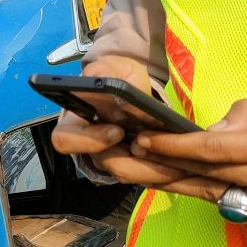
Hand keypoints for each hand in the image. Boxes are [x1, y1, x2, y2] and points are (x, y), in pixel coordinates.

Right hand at [50, 56, 188, 186]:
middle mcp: (90, 146)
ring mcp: (111, 159)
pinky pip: (145, 178)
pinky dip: (164, 173)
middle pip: (104, 164)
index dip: (90, 141)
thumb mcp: (113, 68)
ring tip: (177, 161)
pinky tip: (181, 164)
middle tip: (157, 148)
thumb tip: (100, 79)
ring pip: (129, 175)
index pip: (65, 141)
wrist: (135, 89)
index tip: (118, 131)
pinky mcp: (133, 167)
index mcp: (76, 122)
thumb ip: (106, 70)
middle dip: (135, 161)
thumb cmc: (119, 78)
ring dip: (155, 170)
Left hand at [133, 99, 246, 230]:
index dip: (175, 147)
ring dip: (169, 184)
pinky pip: (236, 204)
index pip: (214, 150)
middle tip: (117, 159)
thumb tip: (211, 129)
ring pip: (212, 195)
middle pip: (204, 176)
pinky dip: (207, 192)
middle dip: (157, 167)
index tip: (144, 139)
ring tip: (133, 173)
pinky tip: (178, 182)